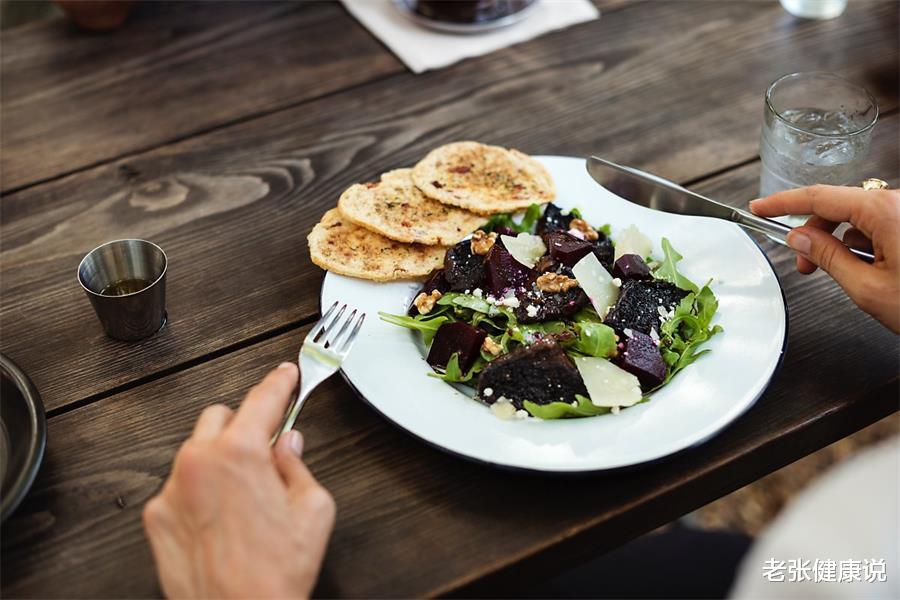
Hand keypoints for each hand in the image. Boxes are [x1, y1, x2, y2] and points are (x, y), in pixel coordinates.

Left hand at [142, 363, 334, 598]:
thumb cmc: (276, 573)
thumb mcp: (314, 510)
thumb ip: (298, 466)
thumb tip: (287, 446)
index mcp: (240, 453)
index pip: (262, 400)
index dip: (279, 383)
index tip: (285, 375)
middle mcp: (198, 463)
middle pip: (220, 417)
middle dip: (244, 426)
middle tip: (266, 452)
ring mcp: (172, 490)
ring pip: (196, 451)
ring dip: (219, 459)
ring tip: (244, 498)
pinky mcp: (157, 518)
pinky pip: (180, 487)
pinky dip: (199, 492)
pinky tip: (222, 520)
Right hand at [750, 184, 899, 332]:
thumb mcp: (867, 287)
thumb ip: (826, 258)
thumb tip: (799, 239)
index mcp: (884, 210)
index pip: (818, 197)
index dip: (783, 203)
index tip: (759, 207)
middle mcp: (899, 203)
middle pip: (838, 207)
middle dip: (813, 233)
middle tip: (800, 267)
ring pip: (860, 217)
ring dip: (840, 242)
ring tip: (840, 276)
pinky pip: (882, 224)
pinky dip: (865, 243)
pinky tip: (868, 271)